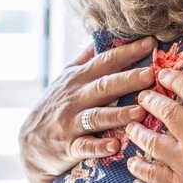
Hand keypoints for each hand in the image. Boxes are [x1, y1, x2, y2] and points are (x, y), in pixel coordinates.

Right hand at [19, 38, 155, 178]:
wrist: (31, 143)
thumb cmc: (55, 107)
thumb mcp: (65, 79)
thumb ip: (85, 59)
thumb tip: (102, 35)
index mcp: (78, 78)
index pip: (105, 61)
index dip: (128, 52)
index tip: (151, 43)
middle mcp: (75, 98)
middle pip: (104, 86)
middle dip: (128, 80)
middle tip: (151, 74)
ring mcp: (70, 122)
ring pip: (97, 116)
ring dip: (118, 114)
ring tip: (140, 112)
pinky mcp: (68, 146)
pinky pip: (84, 147)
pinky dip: (99, 147)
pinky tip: (115, 146)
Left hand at [125, 61, 182, 182]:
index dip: (173, 79)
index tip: (162, 75)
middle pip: (166, 112)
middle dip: (151, 101)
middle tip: (143, 96)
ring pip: (153, 142)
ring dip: (139, 131)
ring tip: (131, 125)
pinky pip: (154, 175)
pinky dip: (140, 168)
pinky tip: (133, 162)